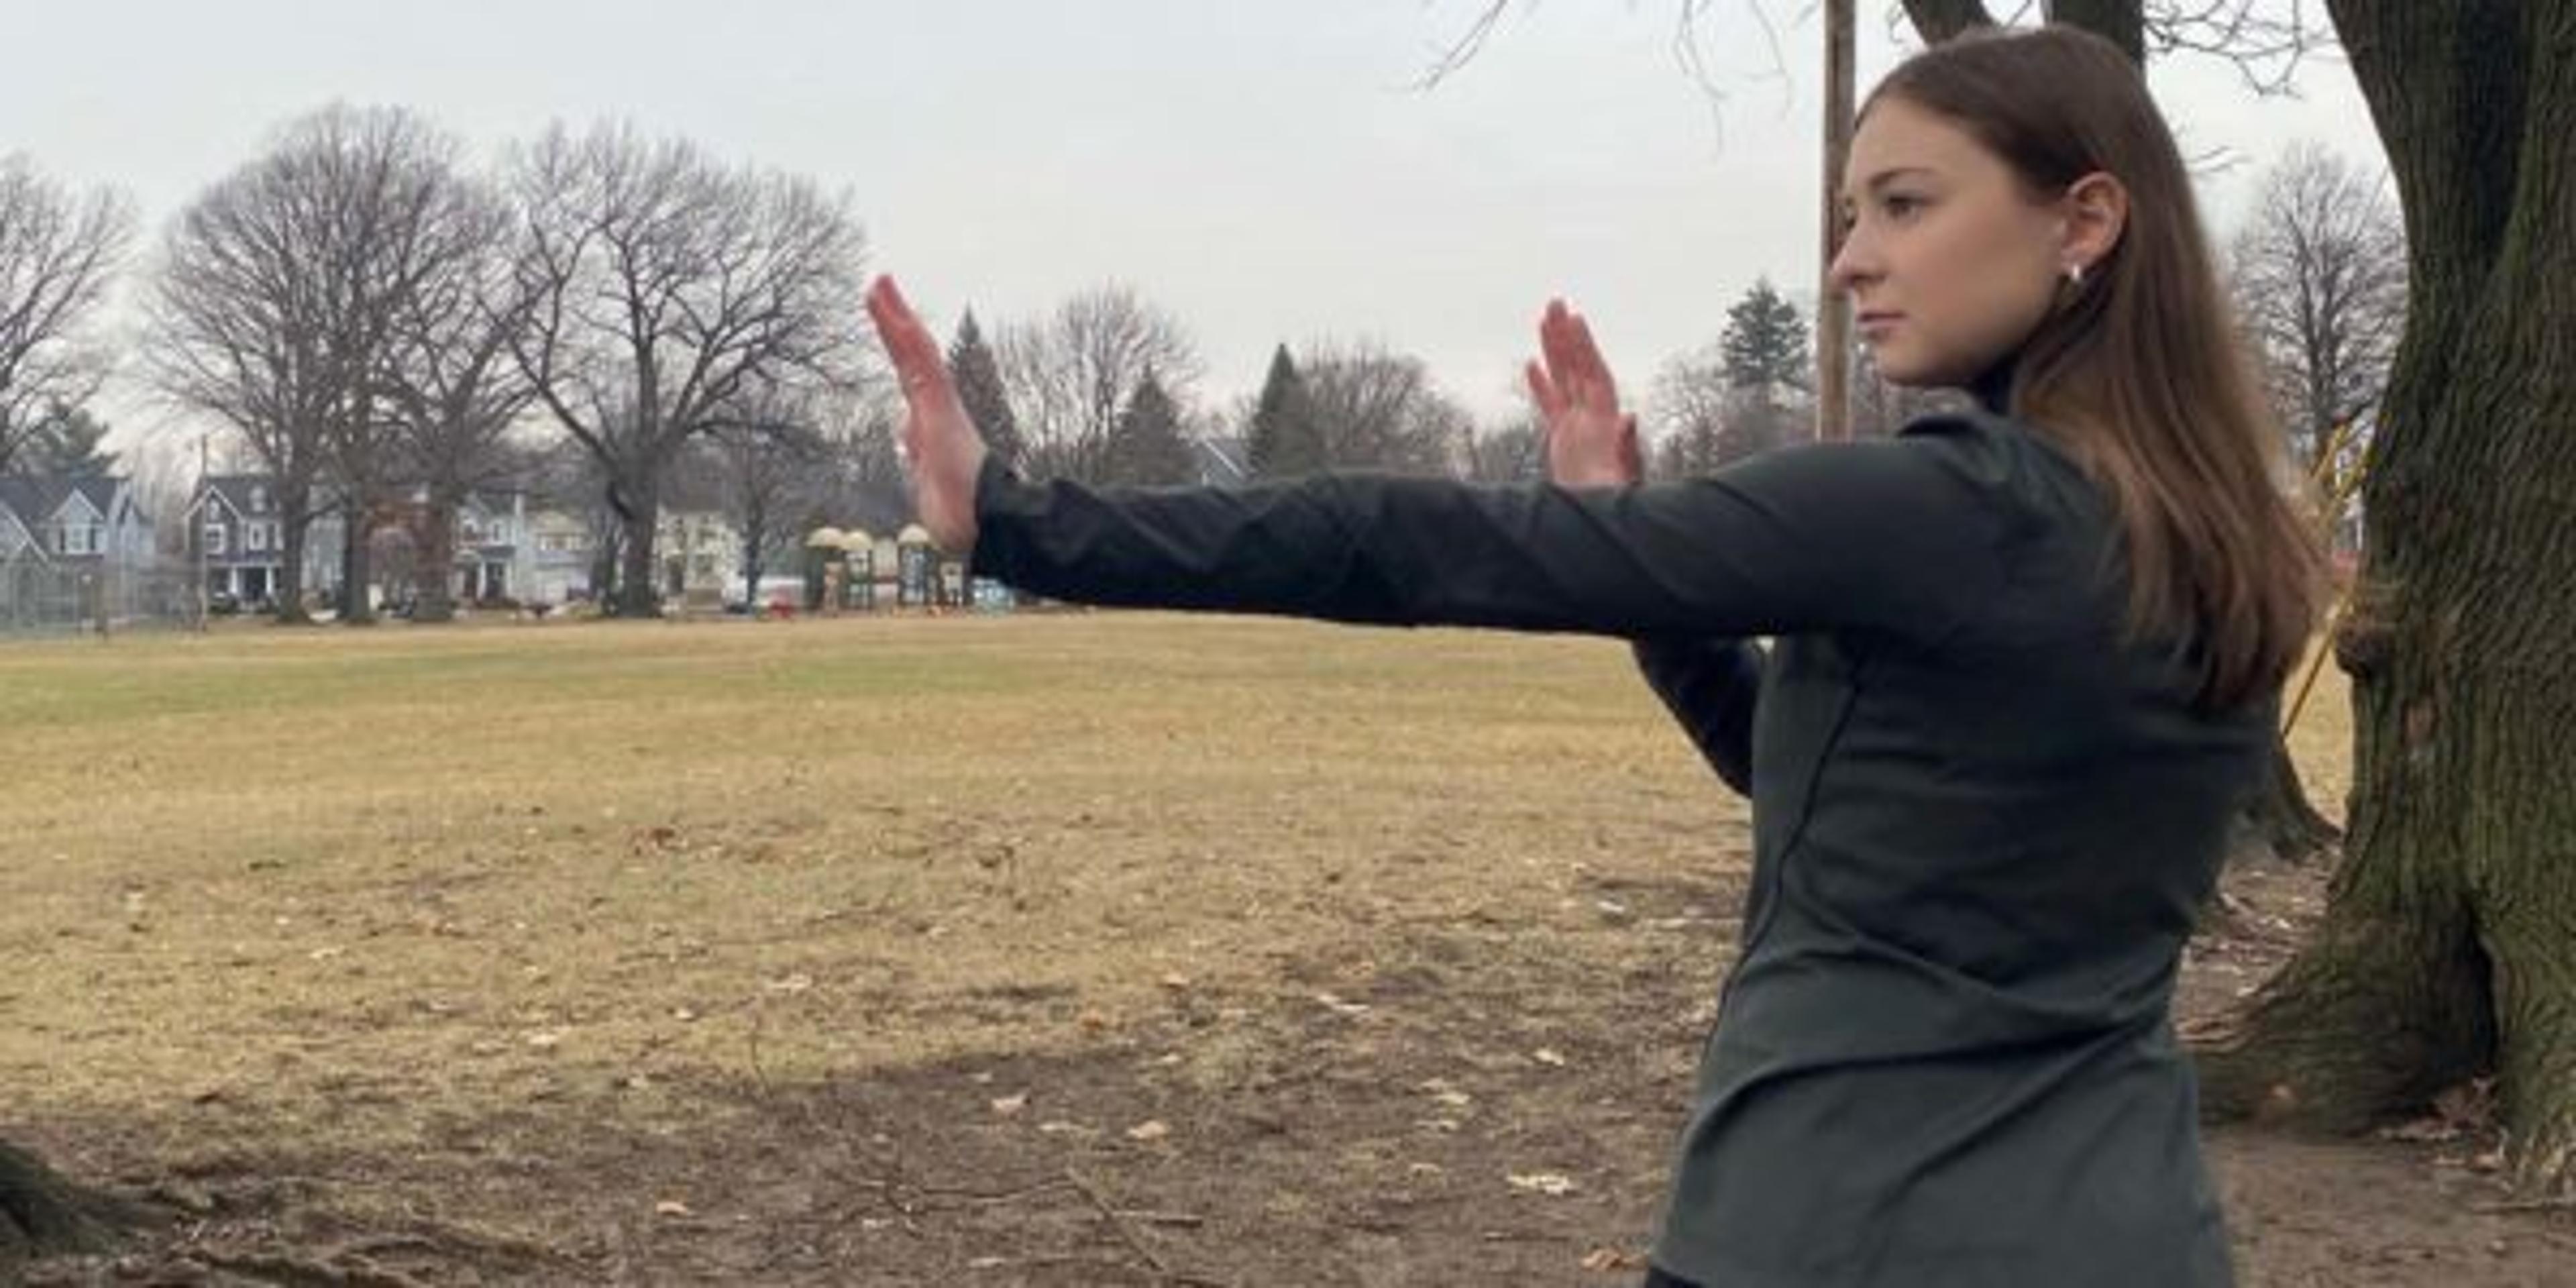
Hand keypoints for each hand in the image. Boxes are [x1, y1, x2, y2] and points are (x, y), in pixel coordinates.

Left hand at [865, 275, 989, 554]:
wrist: (985, 519)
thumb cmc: (962, 508)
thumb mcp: (929, 478)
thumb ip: (919, 452)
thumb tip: (906, 432)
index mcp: (931, 419)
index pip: (911, 373)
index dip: (899, 345)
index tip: (889, 320)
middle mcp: (935, 404)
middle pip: (911, 353)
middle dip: (895, 320)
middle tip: (880, 285)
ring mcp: (938, 402)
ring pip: (913, 350)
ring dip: (896, 317)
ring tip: (880, 285)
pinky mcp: (939, 405)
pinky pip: (921, 364)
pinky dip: (906, 337)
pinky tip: (895, 315)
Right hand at [1525, 298, 1640, 486]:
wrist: (1602, 517)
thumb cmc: (1616, 499)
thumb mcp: (1623, 475)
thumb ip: (1626, 447)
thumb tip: (1629, 417)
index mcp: (1604, 419)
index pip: (1592, 373)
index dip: (1584, 346)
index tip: (1575, 319)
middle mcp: (1593, 415)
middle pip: (1576, 367)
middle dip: (1566, 335)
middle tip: (1554, 302)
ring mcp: (1578, 425)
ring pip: (1563, 378)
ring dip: (1553, 350)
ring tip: (1542, 318)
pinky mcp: (1564, 440)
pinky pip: (1551, 405)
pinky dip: (1542, 385)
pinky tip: (1531, 365)